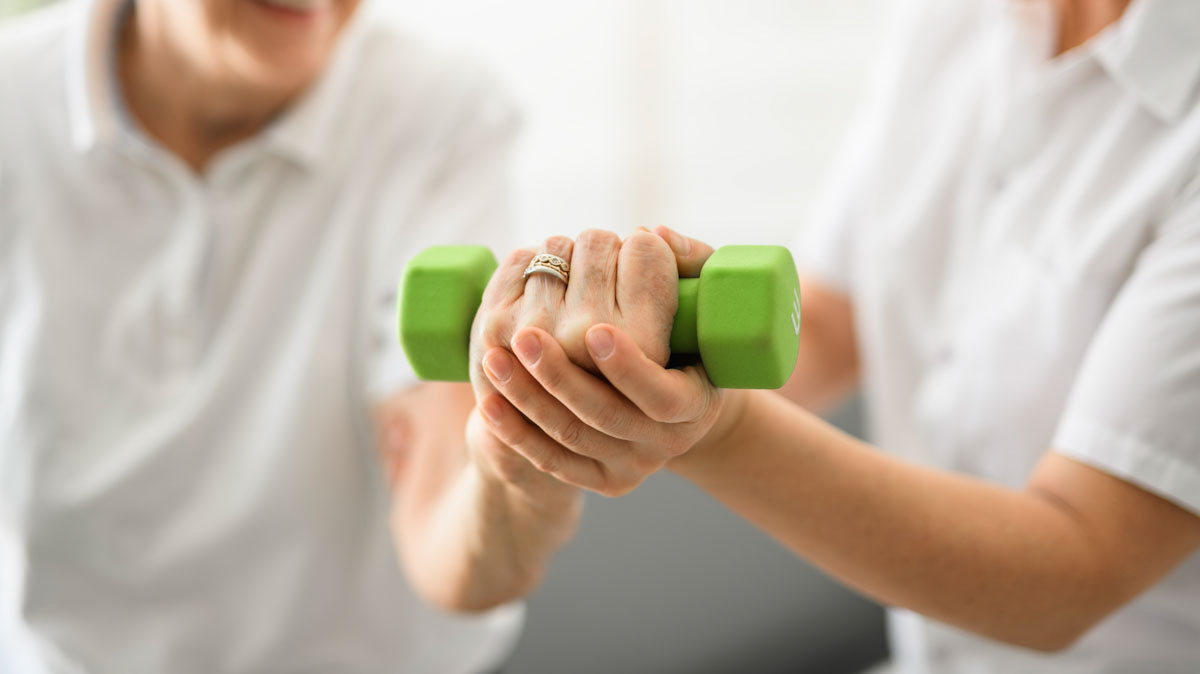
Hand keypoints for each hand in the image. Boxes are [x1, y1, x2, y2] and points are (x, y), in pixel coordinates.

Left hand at [466, 230, 679, 486]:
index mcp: (692, 403)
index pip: (660, 393)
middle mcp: (661, 440)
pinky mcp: (594, 476)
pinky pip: (548, 458)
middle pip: (604, 413)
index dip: (627, 366)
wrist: (669, 410)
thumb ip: (691, 264)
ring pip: (568, 433)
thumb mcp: (703, 305)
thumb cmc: (688, 339)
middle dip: (560, 374)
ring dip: (527, 395)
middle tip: (524, 335)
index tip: (594, 329)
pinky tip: (489, 403)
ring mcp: (625, 463)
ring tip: (494, 354)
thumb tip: (654, 235)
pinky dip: (515, 431)